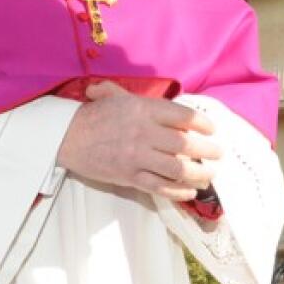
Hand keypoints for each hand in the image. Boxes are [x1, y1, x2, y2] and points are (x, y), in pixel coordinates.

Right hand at [56, 81, 220, 201]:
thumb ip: (138, 93)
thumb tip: (159, 97)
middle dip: (207, 150)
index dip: (202, 123)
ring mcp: (137, 156)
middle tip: (218, 153)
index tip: (211, 129)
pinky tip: (189, 190)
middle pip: (185, 143)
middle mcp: (143, 132)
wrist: (66, 137)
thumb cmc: (93, 115)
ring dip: (199, 173)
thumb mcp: (114, 95)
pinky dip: (178, 190)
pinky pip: (160, 186)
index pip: (182, 116)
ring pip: (177, 168)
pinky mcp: (129, 177)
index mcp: (142, 108)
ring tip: (209, 174)